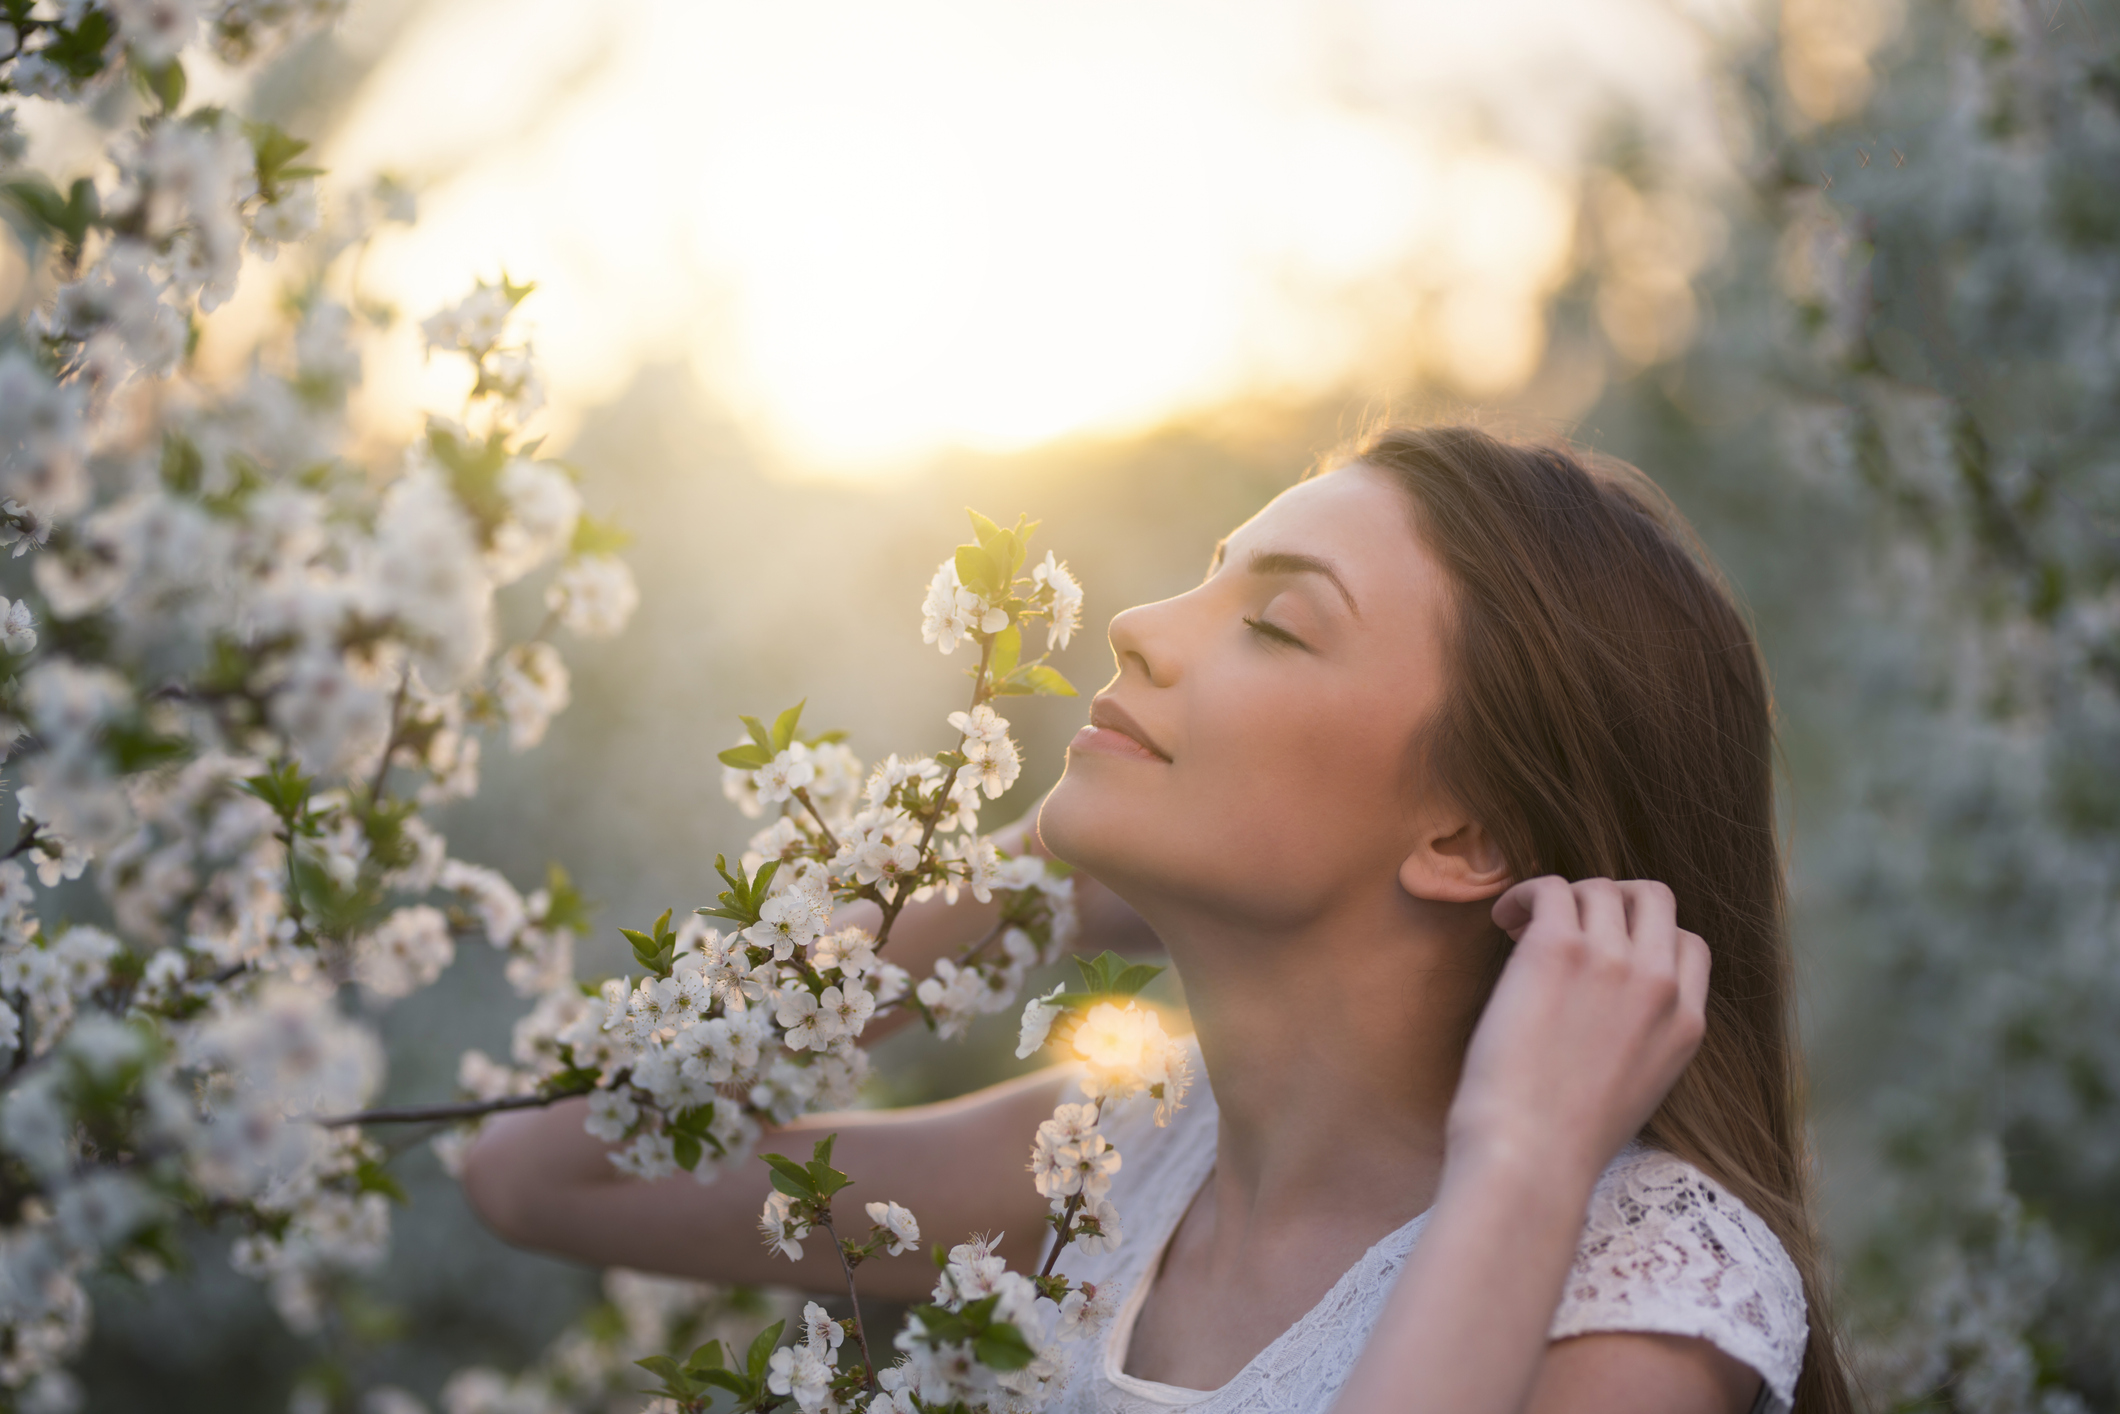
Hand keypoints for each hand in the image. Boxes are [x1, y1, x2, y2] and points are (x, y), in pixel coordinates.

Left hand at [1445, 876, 1708, 1189]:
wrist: (1531, 1157)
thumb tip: (1600, 1002)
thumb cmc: (1563, 1142)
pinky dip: (1524, 894)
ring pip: (1600, 888)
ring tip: (1522, 926)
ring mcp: (1613, 961)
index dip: (1644, 935)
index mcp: (1686, 1024)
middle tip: (1568, 921)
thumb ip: (1640, 1038)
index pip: (1688, 944)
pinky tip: (1503, 919)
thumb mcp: (1637, 1090)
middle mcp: (1659, 985)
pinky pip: (1552, 887)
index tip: (1603, 948)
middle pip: (1654, 899)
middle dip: (1612, 899)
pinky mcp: (1561, 948)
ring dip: (1562, 897)